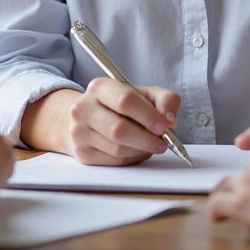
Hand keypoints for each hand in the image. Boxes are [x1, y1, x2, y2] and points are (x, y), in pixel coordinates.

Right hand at [65, 78, 180, 165]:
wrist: (86, 117)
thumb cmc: (120, 105)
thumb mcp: (143, 94)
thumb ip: (164, 99)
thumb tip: (169, 119)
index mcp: (100, 87)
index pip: (126, 100)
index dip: (148, 115)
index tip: (164, 126)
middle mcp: (84, 108)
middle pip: (119, 129)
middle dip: (146, 139)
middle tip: (162, 142)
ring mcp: (79, 132)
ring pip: (117, 149)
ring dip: (141, 150)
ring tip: (150, 145)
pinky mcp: (82, 154)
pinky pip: (113, 162)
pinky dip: (131, 159)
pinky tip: (136, 151)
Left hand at [209, 154, 249, 241]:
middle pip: (240, 177)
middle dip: (240, 190)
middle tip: (243, 202)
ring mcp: (247, 185)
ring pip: (225, 187)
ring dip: (225, 197)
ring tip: (225, 210)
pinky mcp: (241, 203)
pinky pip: (216, 204)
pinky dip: (214, 212)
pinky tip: (217, 219)